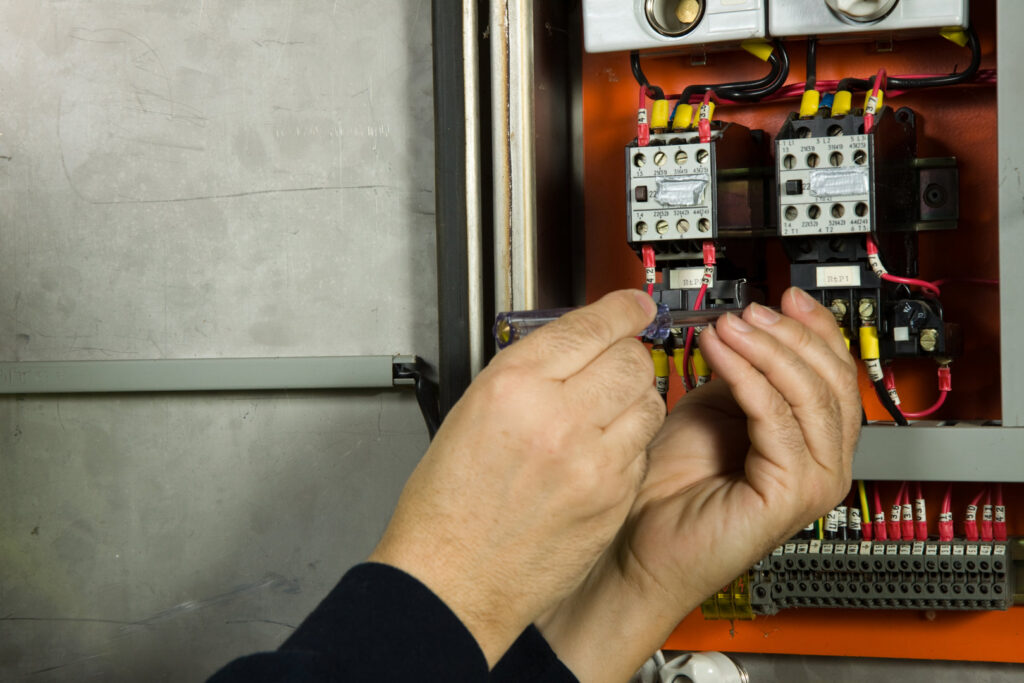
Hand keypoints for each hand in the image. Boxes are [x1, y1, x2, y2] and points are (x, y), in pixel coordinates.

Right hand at [370, 290, 665, 665]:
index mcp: (513, 387)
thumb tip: (574, 345)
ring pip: (648, 400)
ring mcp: (593, 461)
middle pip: (630, 358)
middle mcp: (558, 419)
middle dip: (627, 353)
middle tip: (614, 361)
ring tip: (604, 410)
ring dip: (633, 395)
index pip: (587, 326)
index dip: (619, 309)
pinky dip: (630, 440)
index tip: (633, 305)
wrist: (453, 581)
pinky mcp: (614, 498)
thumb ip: (528, 373)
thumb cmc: (447, 506)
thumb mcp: (471, 413)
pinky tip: (600, 450)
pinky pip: (642, 447)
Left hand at [539, 288, 860, 681]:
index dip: (815, 329)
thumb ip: (743, 376)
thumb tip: (751, 331)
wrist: (639, 540)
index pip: (835, 372)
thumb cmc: (669, 487)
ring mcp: (814, 480)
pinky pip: (777, 419)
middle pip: (832, 379)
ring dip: (766, 350)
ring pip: (809, 394)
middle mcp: (824, 462)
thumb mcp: (712, 410)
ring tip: (729, 328)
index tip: (786, 296)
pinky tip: (720, 355)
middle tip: (750, 311)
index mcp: (812, 440)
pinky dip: (747, 378)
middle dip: (790, 334)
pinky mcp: (791, 493)